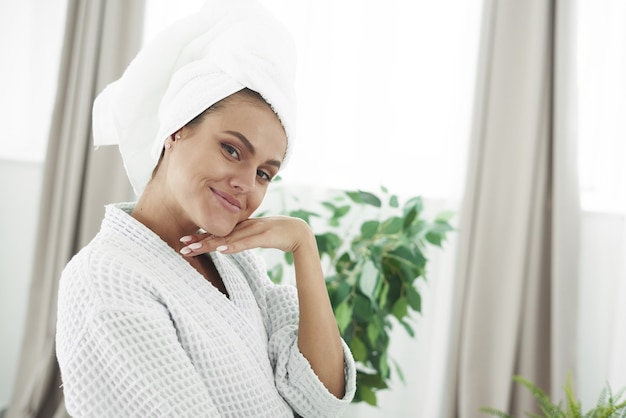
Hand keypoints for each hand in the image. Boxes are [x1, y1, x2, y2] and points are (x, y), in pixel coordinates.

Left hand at [178, 216, 312, 256]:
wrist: (299, 232)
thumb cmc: (279, 235)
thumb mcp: (257, 238)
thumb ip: (244, 240)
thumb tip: (228, 246)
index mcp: (243, 227)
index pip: (219, 232)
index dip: (202, 237)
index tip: (185, 242)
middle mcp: (245, 227)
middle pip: (219, 235)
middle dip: (199, 241)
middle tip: (182, 247)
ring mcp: (254, 230)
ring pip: (228, 238)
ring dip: (211, 244)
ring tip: (194, 249)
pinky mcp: (264, 236)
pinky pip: (246, 242)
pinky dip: (233, 246)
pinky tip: (221, 249)